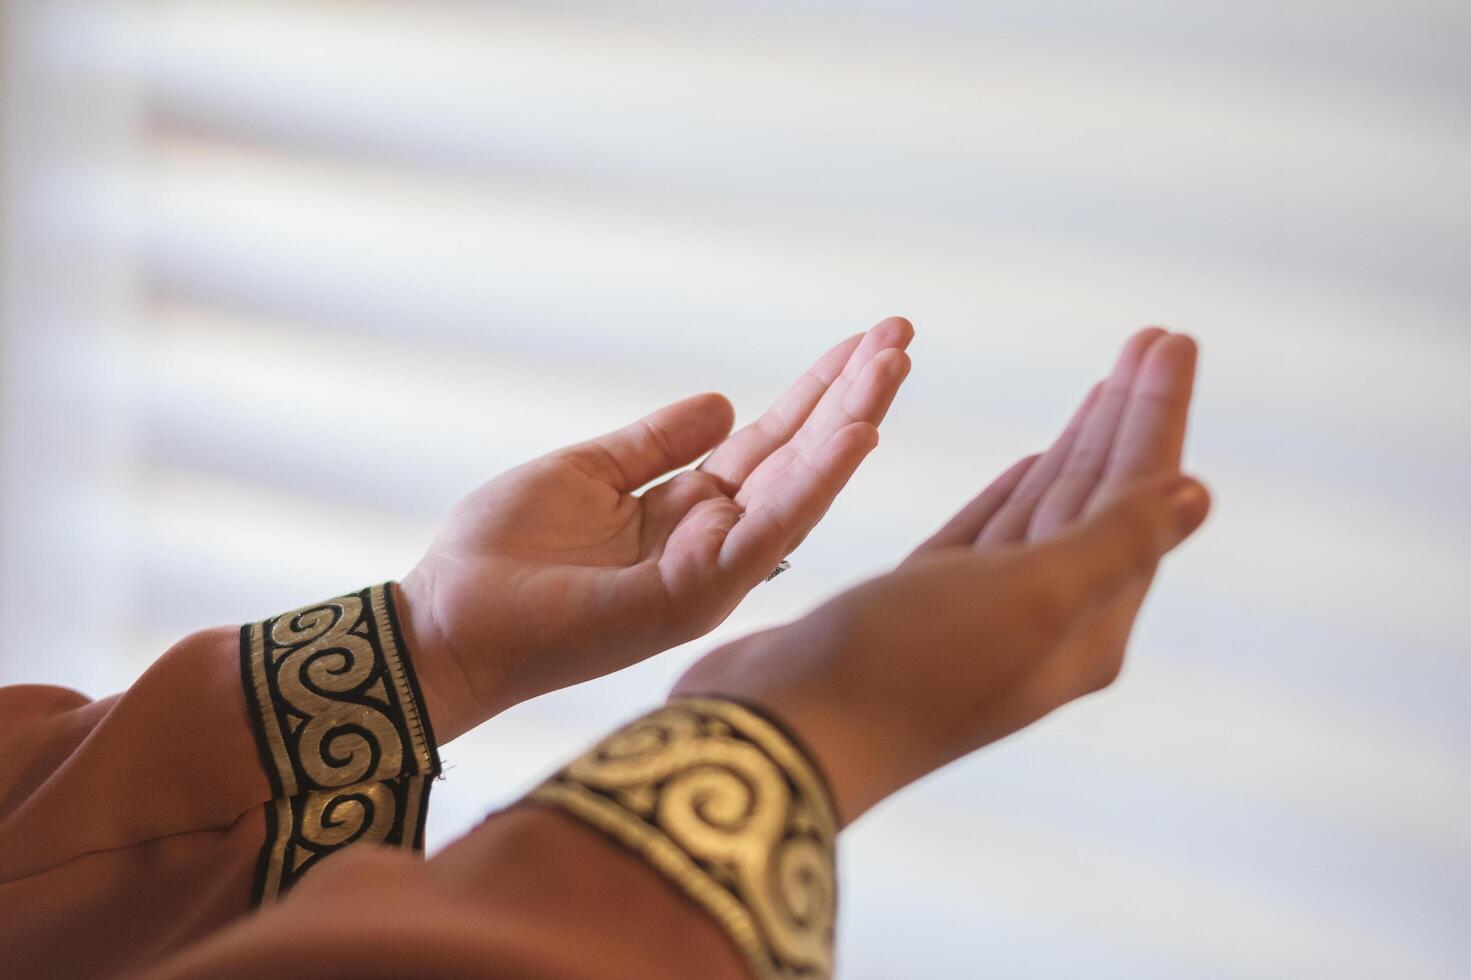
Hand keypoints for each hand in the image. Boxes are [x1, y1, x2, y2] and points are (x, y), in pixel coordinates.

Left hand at [398, 317, 914, 740]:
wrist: (447, 624)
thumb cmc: (504, 558)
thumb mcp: (587, 472)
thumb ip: (656, 443)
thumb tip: (723, 400)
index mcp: (686, 512)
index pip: (768, 443)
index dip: (815, 392)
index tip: (862, 342)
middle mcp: (712, 542)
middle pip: (798, 458)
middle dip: (852, 396)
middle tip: (902, 335)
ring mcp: (709, 572)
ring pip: (799, 488)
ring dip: (852, 423)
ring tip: (895, 365)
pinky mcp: (692, 595)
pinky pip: (768, 530)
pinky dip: (817, 482)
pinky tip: (858, 434)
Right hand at [673, 330, 1206, 823]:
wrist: (782, 733)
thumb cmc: (901, 669)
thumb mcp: (1026, 600)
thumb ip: (1115, 544)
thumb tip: (1200, 496)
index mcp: (1083, 625)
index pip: (1138, 499)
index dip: (1156, 417)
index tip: (1172, 339)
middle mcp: (1041, 621)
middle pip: (1100, 498)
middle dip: (1126, 418)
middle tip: (1152, 341)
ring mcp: (978, 614)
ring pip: (1045, 511)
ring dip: (1077, 446)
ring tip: (1105, 386)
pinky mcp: (917, 605)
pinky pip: (987, 534)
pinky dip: (1013, 492)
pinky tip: (1032, 461)